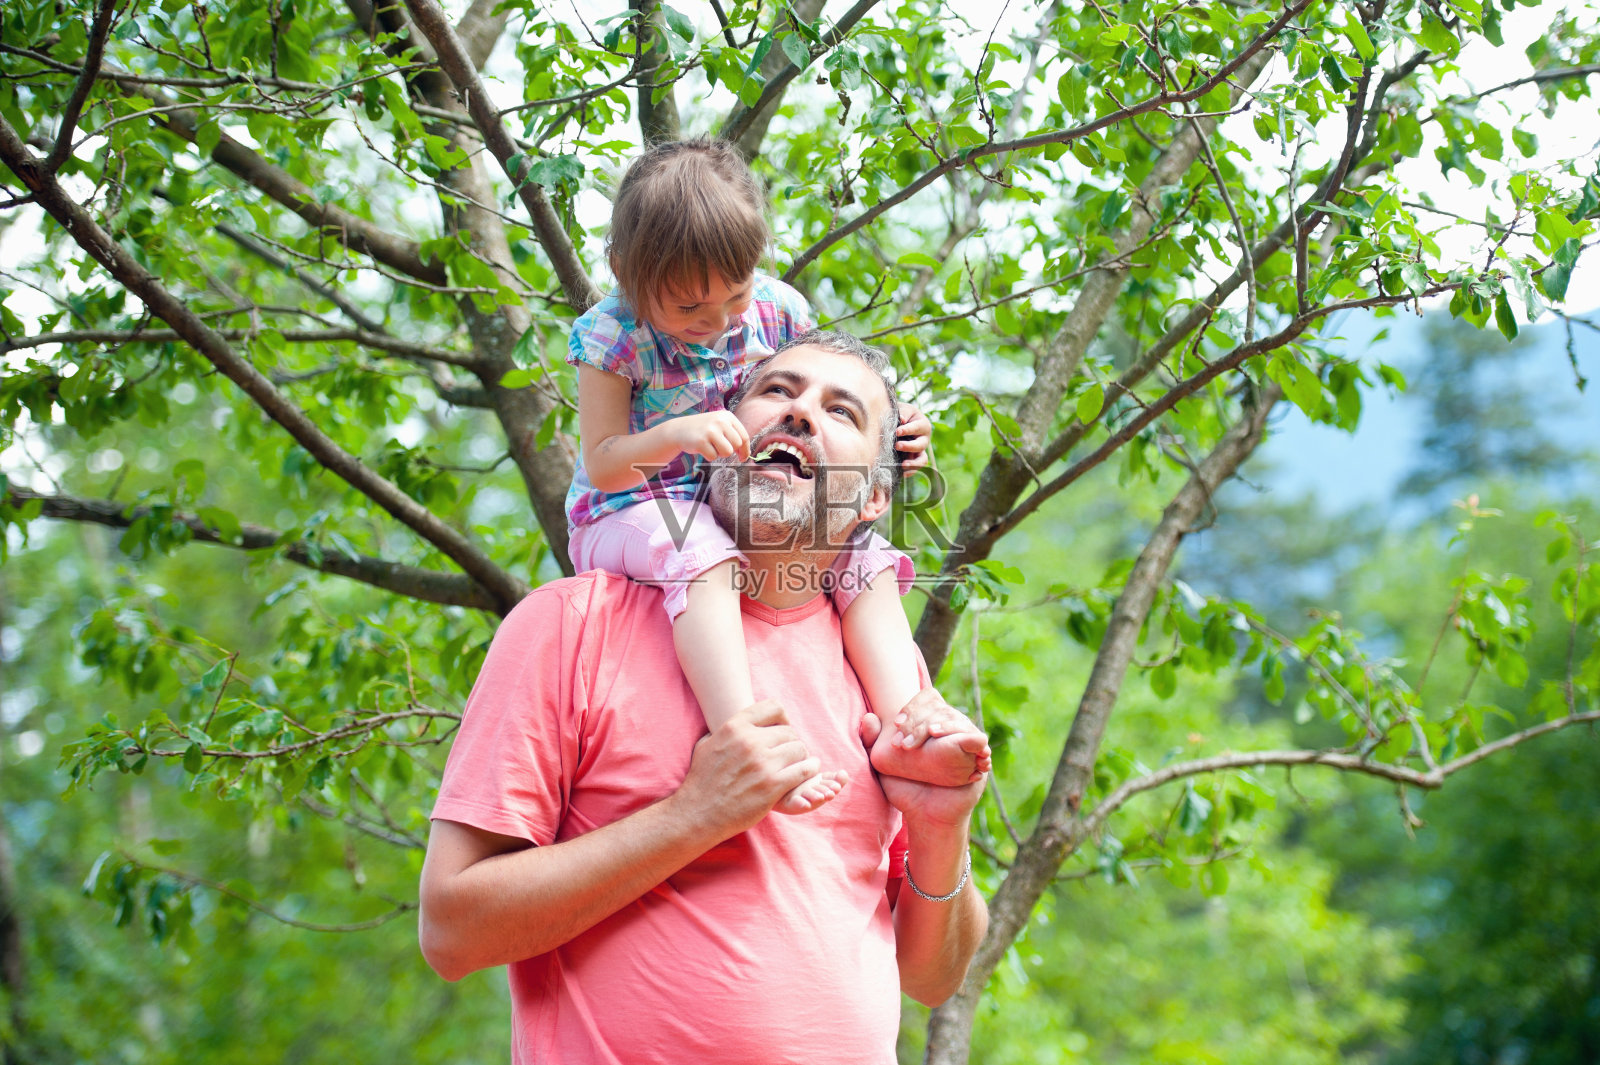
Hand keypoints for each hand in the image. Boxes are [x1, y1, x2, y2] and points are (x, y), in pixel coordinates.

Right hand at [665, 411, 750, 461]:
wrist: (679, 429)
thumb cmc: (703, 430)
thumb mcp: (719, 424)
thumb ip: (733, 434)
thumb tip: (746, 454)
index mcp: (727, 416)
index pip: (744, 436)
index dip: (745, 450)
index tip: (742, 457)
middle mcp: (720, 421)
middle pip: (737, 445)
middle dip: (730, 451)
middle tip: (720, 448)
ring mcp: (710, 431)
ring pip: (727, 452)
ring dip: (720, 454)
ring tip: (711, 447)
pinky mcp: (701, 441)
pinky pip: (713, 457)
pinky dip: (709, 456)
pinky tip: (702, 448)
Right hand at [673, 699, 836, 838]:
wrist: (697, 814)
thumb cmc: (702, 781)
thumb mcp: (707, 744)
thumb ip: (726, 730)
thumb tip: (737, 721)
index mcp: (734, 727)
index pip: (774, 707)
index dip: (783, 719)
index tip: (782, 732)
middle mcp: (749, 741)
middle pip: (789, 732)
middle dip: (791, 744)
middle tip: (789, 757)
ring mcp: (762, 763)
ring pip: (799, 749)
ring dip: (801, 758)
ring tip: (799, 766)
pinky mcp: (772, 785)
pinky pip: (803, 770)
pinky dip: (809, 771)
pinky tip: (807, 773)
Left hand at [860, 693, 984, 829]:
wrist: (925, 816)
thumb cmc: (905, 789)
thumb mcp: (882, 766)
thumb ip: (870, 743)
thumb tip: (869, 718)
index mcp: (928, 725)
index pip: (925, 700)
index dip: (912, 707)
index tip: (896, 724)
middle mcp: (949, 730)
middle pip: (940, 709)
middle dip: (920, 721)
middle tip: (905, 744)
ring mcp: (965, 744)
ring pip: (958, 721)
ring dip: (945, 724)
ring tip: (931, 732)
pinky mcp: (978, 760)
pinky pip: (980, 742)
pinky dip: (973, 739)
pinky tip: (954, 741)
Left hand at [895, 402, 931, 471]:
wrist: (899, 420)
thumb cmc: (902, 413)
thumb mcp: (903, 410)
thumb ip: (902, 413)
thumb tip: (901, 419)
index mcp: (923, 425)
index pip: (917, 428)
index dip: (907, 430)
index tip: (897, 432)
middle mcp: (924, 439)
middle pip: (921, 445)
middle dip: (909, 446)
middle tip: (897, 446)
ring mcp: (919, 451)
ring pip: (922, 460)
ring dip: (913, 464)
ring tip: (902, 465)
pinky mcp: (913, 459)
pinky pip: (915, 468)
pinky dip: (910, 472)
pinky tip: (901, 474)